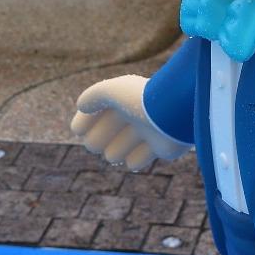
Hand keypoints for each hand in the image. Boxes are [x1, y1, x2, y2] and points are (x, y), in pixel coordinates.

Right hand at [70, 74, 188, 170]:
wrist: (175, 113)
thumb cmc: (140, 100)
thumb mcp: (109, 92)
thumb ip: (91, 97)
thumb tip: (81, 106)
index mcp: (122, 99)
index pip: (92, 114)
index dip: (84, 122)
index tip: (79, 129)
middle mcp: (133, 115)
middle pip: (100, 138)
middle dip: (97, 140)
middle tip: (96, 143)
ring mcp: (146, 132)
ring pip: (115, 152)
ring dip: (115, 151)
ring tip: (116, 150)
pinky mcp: (159, 148)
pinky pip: (135, 163)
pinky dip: (134, 160)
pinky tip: (135, 156)